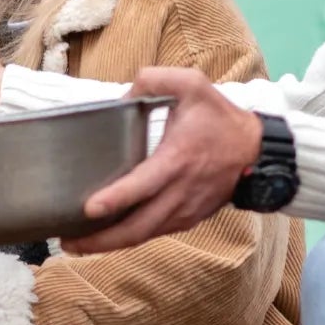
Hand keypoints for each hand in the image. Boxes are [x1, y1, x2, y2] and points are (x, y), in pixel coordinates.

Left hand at [61, 67, 263, 252]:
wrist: (257, 153)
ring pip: (142, 237)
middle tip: (67, 242)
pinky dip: (127, 239)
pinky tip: (104, 237)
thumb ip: (155, 79)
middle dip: (100, 240)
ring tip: (76, 244)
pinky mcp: (185, 220)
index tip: (90, 209)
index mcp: (177, 160)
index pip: (143, 185)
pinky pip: (152, 234)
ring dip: (108, 244)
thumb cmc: (221, 119)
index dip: (116, 199)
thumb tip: (123, 95)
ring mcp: (183, 211)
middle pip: (136, 228)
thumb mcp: (193, 84)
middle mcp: (179, 193)